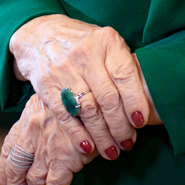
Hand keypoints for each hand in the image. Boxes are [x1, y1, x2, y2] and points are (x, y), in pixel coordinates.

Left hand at [0, 93, 93, 184]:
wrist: (97, 93)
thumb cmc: (80, 95)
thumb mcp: (56, 99)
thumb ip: (46, 117)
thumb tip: (42, 137)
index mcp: (29, 116)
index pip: (8, 149)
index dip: (3, 172)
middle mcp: (33, 132)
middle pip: (16, 170)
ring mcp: (47, 146)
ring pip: (33, 182)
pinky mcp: (64, 157)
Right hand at [9, 15, 151, 159]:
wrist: (41, 33)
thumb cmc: (84, 43)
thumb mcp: (105, 43)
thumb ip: (122, 66)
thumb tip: (144, 104)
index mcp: (106, 41)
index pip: (125, 74)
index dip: (135, 101)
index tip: (141, 122)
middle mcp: (86, 53)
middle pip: (108, 97)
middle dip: (120, 126)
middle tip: (128, 142)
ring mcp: (65, 69)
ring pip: (88, 110)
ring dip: (102, 136)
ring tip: (112, 151)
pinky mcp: (47, 85)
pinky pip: (66, 115)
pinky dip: (78, 134)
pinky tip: (89, 147)